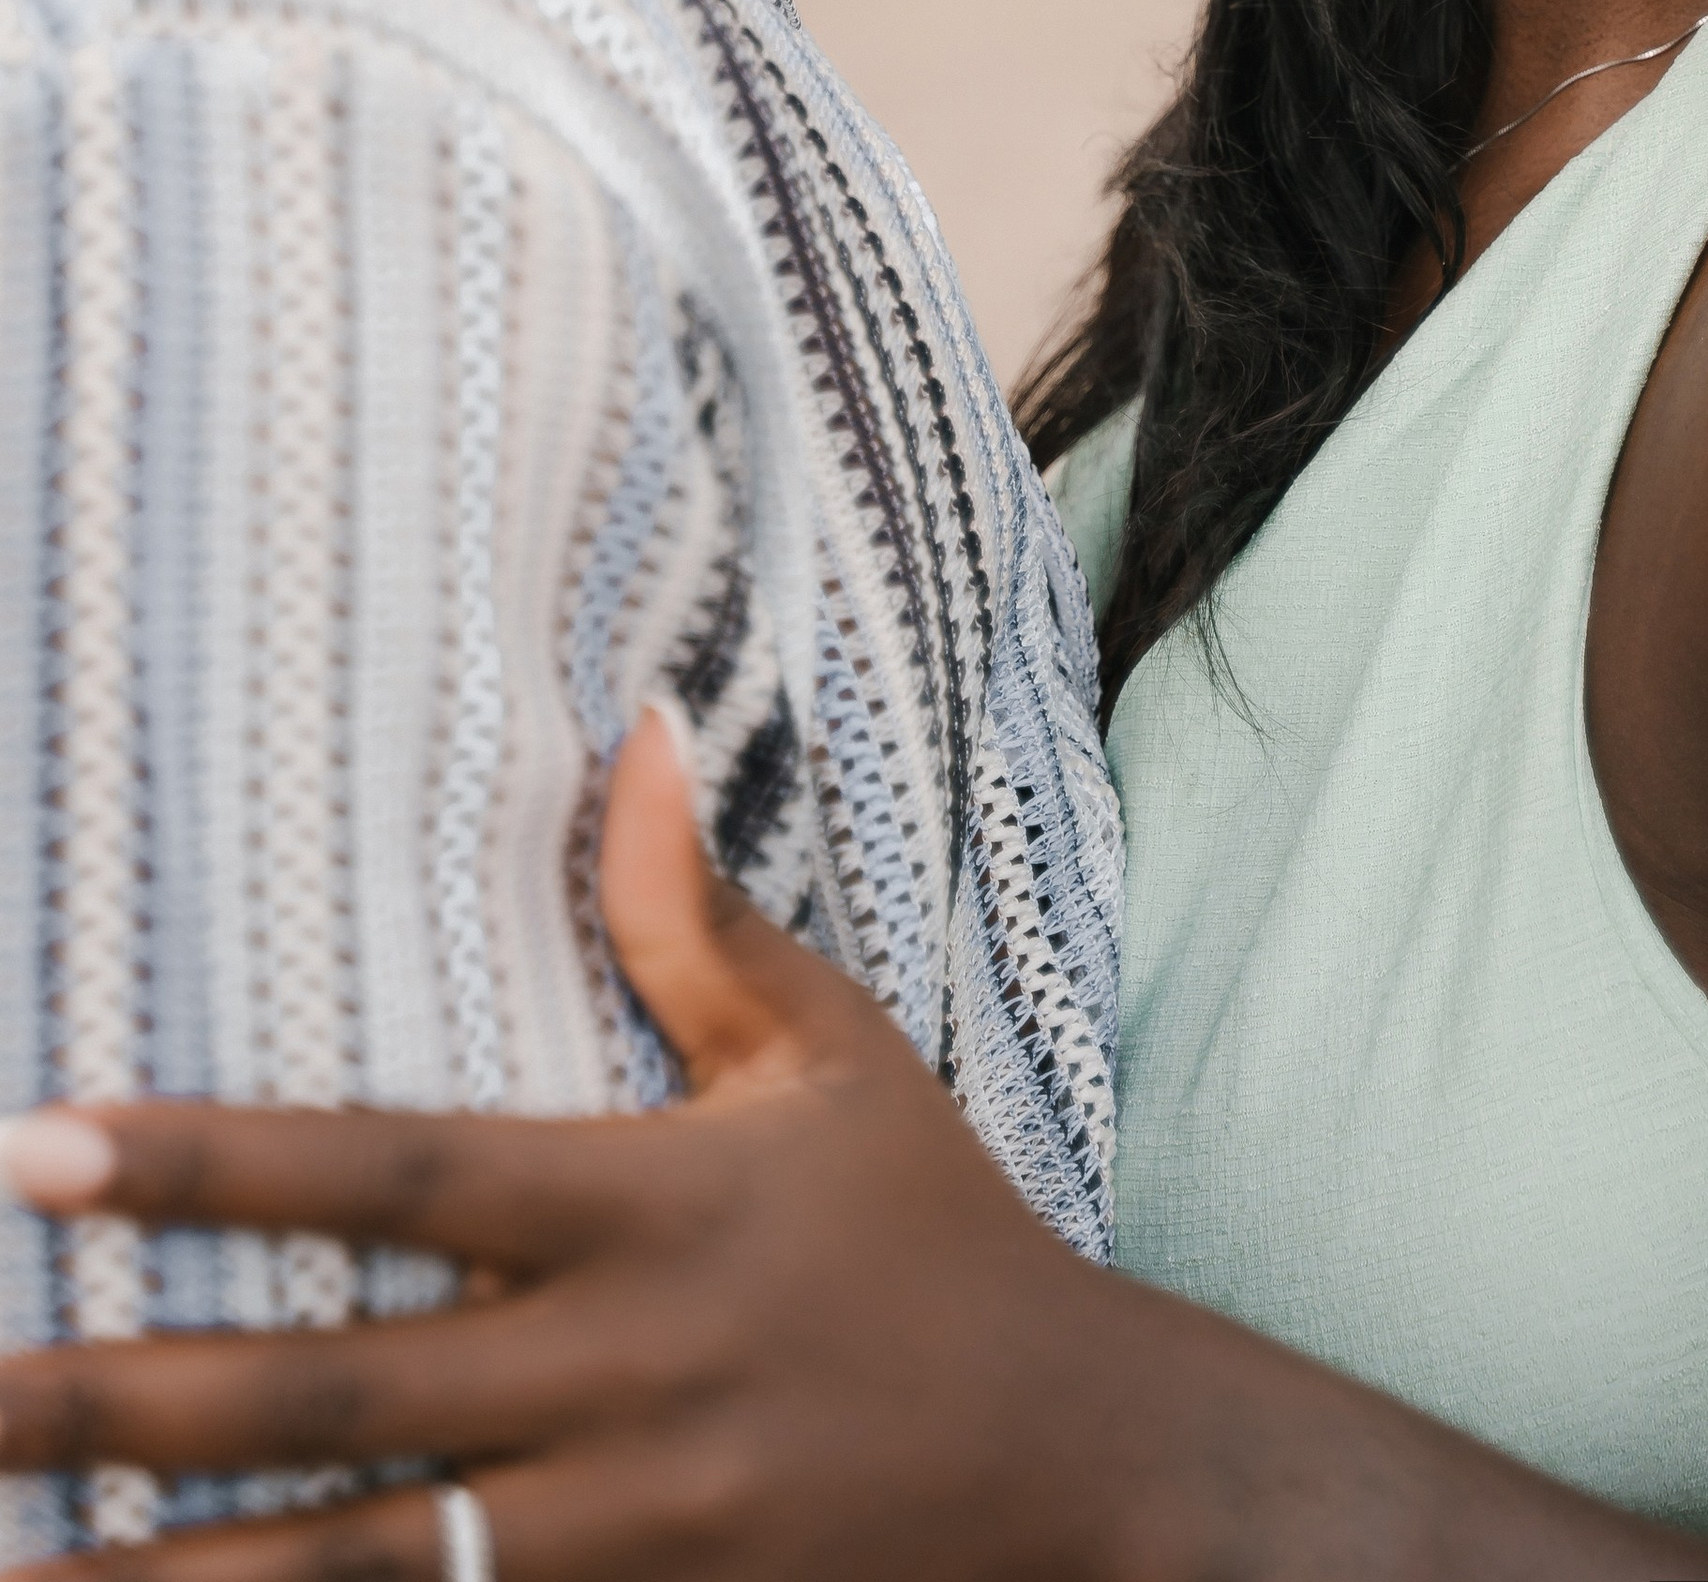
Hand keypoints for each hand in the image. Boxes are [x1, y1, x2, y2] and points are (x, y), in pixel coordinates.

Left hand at [0, 722, 1707, 1578]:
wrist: (1080, 1464)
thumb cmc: (933, 1231)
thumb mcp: (832, 1060)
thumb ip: (704, 920)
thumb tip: (634, 731)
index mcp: (650, 1207)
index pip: (393, 1173)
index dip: (212, 1163)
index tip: (35, 1147)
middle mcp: (621, 1375)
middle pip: (329, 1398)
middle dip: (117, 1409)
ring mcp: (629, 1530)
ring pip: (360, 1575)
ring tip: (7, 1581)